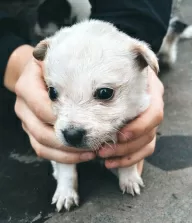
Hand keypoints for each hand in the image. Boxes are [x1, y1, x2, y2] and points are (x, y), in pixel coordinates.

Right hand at [13, 47, 95, 163]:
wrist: (41, 72)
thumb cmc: (59, 64)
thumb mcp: (66, 57)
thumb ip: (80, 64)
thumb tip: (129, 57)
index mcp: (28, 84)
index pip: (43, 108)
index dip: (65, 120)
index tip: (87, 125)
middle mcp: (23, 104)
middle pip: (42, 132)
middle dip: (69, 142)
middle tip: (93, 143)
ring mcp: (26, 120)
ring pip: (42, 145)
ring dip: (68, 153)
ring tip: (91, 152)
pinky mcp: (32, 132)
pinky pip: (42, 151)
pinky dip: (62, 157)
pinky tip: (81, 156)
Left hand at [98, 68, 163, 173]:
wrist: (122, 67)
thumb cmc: (114, 69)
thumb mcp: (115, 71)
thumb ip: (109, 81)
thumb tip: (100, 85)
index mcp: (152, 91)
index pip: (154, 114)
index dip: (139, 127)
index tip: (120, 135)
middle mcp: (154, 107)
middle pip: (150, 134)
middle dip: (126, 146)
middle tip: (103, 151)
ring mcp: (150, 121)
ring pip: (147, 145)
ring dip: (125, 156)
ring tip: (104, 158)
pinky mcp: (143, 133)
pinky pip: (142, 152)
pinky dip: (128, 160)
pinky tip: (112, 164)